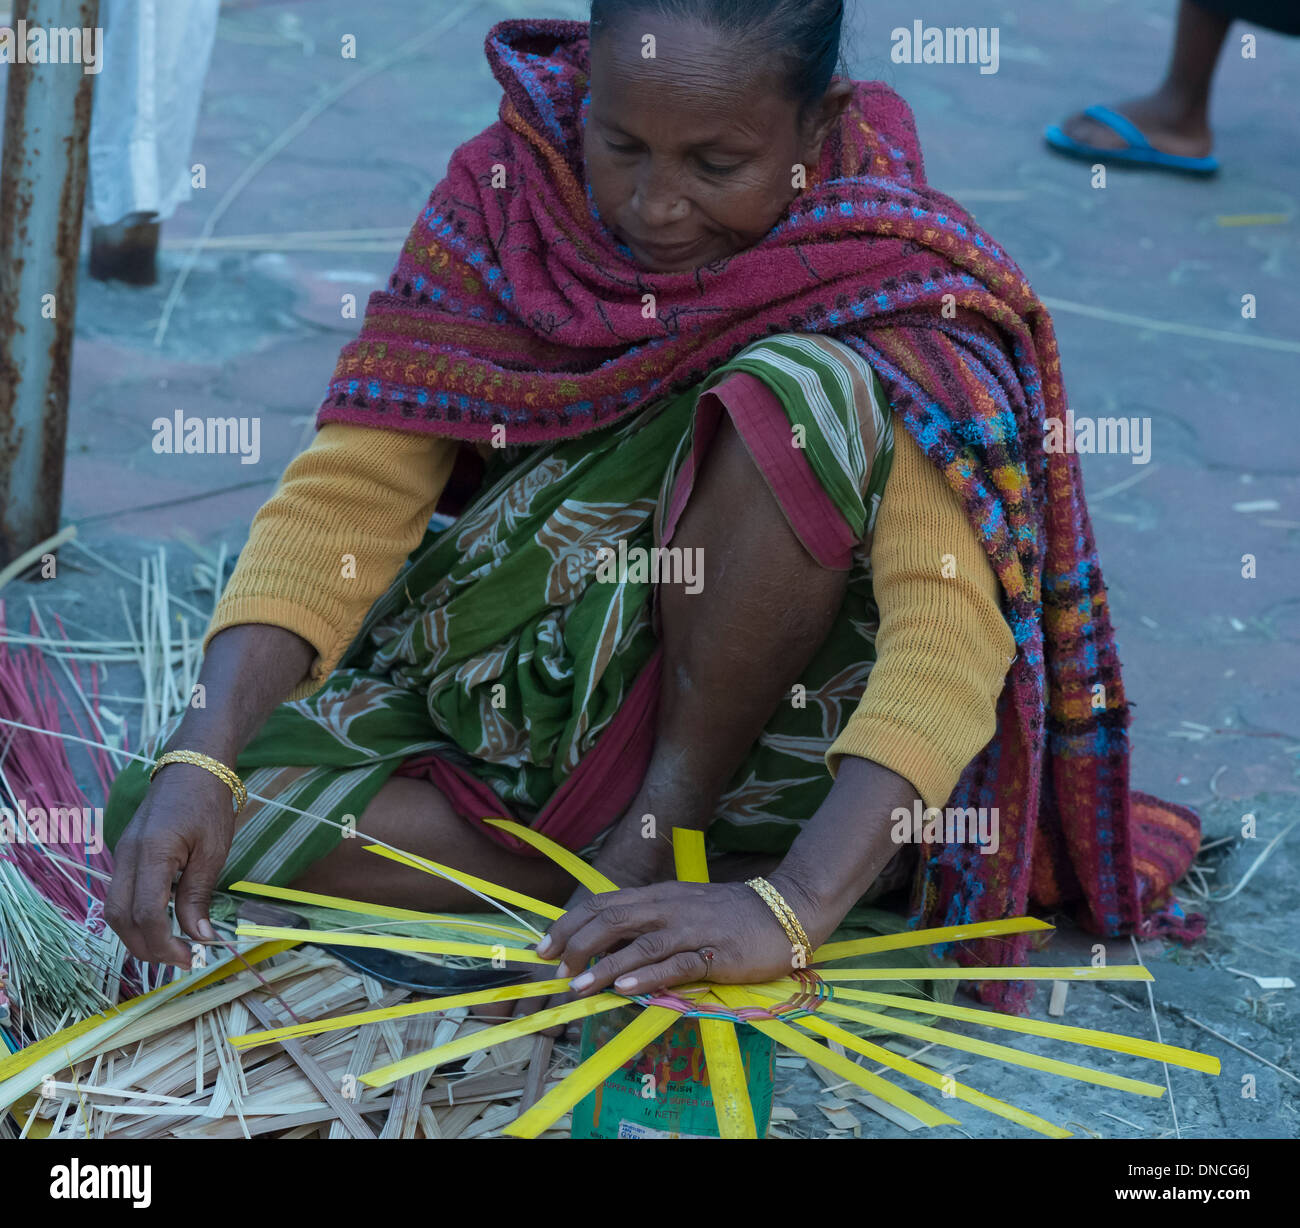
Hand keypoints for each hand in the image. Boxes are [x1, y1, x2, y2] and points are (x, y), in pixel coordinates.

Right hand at [104, 761, 237, 966]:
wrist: (192, 766)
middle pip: (120, 917)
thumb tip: (200, 938)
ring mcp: (121, 855)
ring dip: (137, 936)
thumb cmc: (209, 803)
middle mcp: (126, 856)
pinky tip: (162, 924)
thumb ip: (200, 895)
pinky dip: (136, 917)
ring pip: (114, 910)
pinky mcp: (124, 855)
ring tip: (171, 948)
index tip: (190, 958)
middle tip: (180, 960)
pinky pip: (120, 895)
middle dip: (146, 947)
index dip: (163, 943)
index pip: (145, 913)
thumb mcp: (213, 851)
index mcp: (151, 852)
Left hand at [535, 879, 805, 998]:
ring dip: (604, 966)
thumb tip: (611, 947)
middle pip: (612, 919)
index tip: (545, 947)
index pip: (603, 903)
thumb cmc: (732, 915)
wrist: (785, 912)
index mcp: (659, 896)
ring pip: (638, 945)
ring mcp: (691, 930)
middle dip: (576, 943)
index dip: (570, 923)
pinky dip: (648, 976)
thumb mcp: (685, 910)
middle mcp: (669, 908)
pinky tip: (627, 989)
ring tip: (578, 987)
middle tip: (555, 971)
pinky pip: (675, 965)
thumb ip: (651, 923)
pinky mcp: (714, 954)